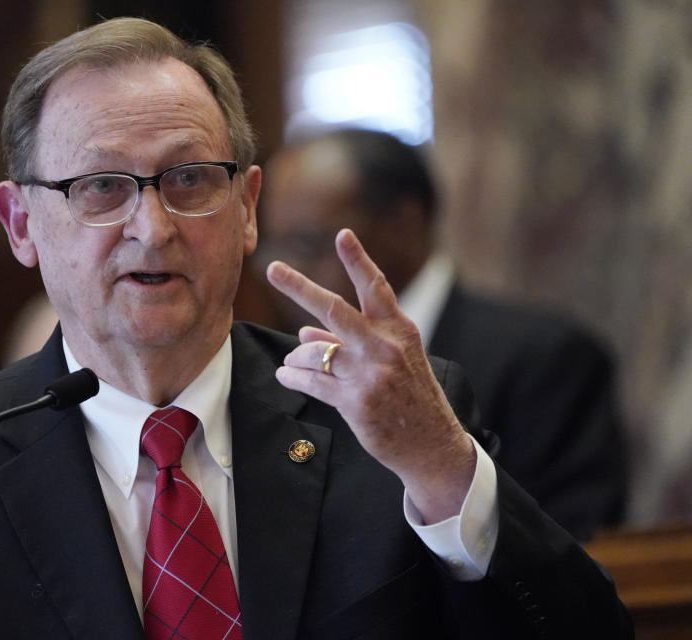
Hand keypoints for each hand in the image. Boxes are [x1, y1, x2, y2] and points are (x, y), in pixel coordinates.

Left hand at [266, 229, 475, 522]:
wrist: (431, 444)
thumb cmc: (410, 396)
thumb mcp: (392, 360)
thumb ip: (349, 342)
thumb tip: (305, 330)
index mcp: (398, 330)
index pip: (375, 287)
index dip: (357, 259)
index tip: (342, 235)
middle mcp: (384, 347)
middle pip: (334, 308)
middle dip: (299, 287)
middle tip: (273, 268)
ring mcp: (369, 374)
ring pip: (313, 351)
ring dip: (296, 355)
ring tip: (291, 362)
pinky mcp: (354, 402)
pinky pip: (311, 382)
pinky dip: (293, 377)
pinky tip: (285, 375)